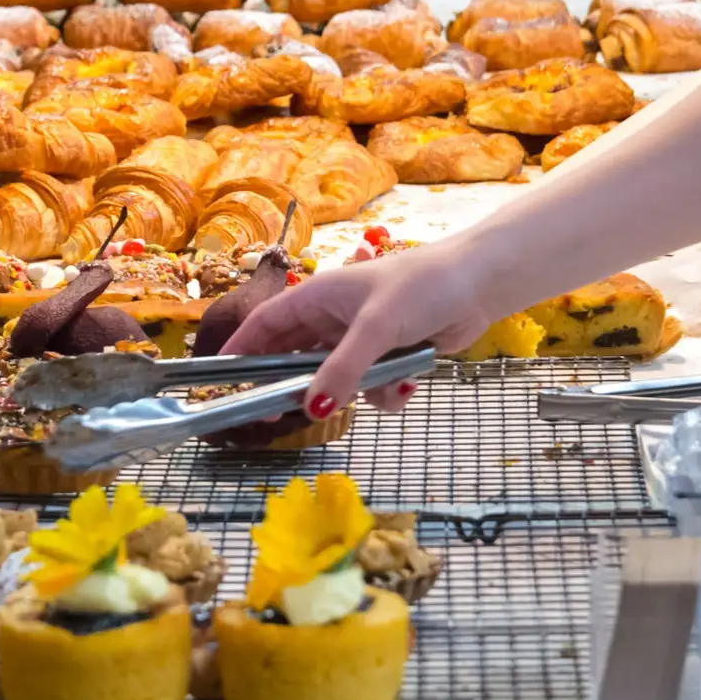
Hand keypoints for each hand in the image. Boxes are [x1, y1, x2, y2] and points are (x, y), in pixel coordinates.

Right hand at [223, 243, 493, 415]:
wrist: (478, 285)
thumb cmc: (420, 288)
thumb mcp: (375, 329)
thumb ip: (341, 370)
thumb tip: (310, 409)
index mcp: (317, 297)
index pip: (265, 325)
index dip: (241, 350)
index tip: (222, 380)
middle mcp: (332, 319)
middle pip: (295, 359)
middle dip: (295, 386)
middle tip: (280, 414)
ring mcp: (359, 340)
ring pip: (336, 381)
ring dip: (357, 390)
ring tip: (384, 381)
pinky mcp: (387, 358)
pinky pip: (370, 388)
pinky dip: (387, 391)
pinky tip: (410, 380)